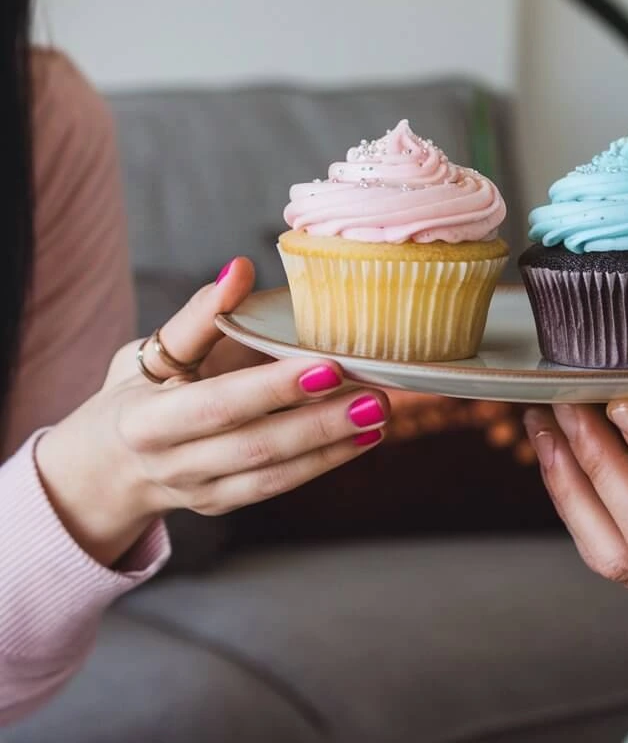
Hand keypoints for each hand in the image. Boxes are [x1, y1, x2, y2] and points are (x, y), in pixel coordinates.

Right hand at [36, 258, 389, 566]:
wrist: (104, 470)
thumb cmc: (136, 396)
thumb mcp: (151, 354)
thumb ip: (198, 317)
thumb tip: (239, 269)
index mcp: (148, 422)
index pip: (218, 406)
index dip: (271, 389)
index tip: (326, 364)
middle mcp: (174, 464)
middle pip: (254, 445)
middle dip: (318, 422)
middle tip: (373, 394)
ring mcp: (201, 491)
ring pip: (273, 472)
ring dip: (332, 444)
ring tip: (379, 412)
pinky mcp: (225, 503)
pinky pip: (278, 485)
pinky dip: (325, 462)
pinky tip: (364, 437)